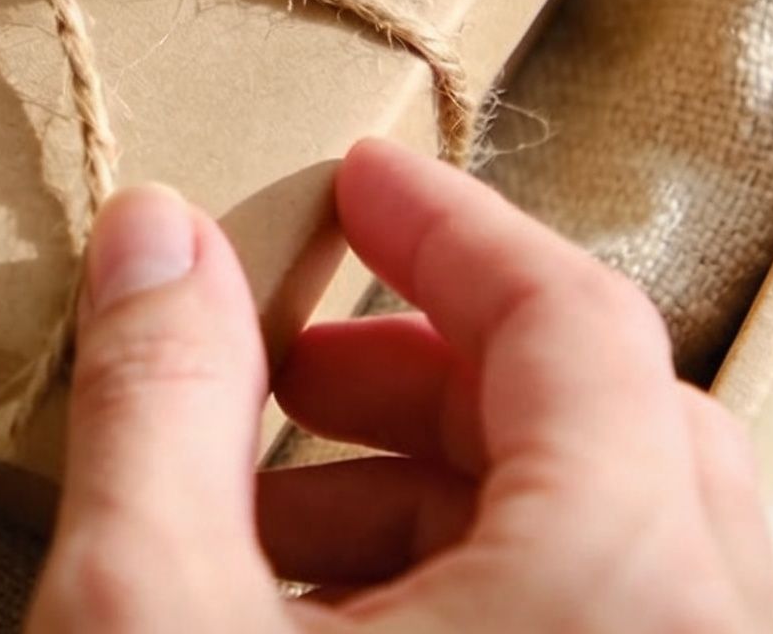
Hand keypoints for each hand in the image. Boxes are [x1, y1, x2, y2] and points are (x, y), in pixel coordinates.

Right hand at [28, 140, 772, 631]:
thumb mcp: (151, 613)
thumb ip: (160, 404)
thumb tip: (159, 230)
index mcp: (621, 592)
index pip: (576, 323)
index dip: (444, 229)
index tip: (346, 184)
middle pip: (612, 426)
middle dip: (433, 370)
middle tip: (291, 367)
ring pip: (611, 545)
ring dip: (439, 490)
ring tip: (257, 520)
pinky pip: (600, 633)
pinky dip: (476, 591)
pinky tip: (314, 619)